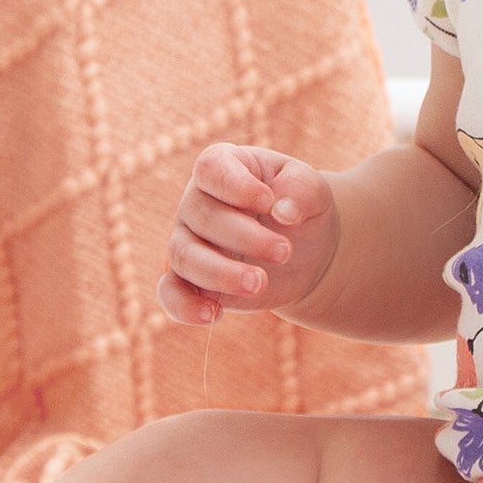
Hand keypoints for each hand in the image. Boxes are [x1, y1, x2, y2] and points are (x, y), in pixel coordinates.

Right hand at [158, 143, 340, 327]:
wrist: (305, 250)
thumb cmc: (300, 207)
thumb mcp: (312, 190)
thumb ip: (301, 190)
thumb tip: (284, 210)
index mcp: (225, 167)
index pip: (211, 168)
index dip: (235, 185)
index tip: (269, 201)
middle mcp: (197, 201)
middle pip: (202, 216)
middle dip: (245, 238)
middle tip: (284, 252)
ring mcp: (188, 240)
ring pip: (185, 257)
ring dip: (221, 274)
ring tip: (260, 284)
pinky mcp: (190, 280)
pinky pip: (170, 293)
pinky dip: (185, 307)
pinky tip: (214, 316)